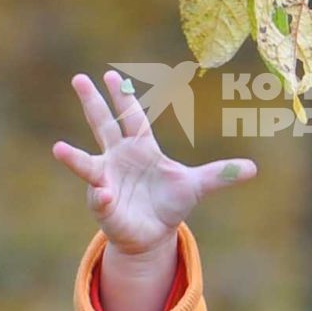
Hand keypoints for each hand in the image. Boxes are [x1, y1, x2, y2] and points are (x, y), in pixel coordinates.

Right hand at [53, 70, 256, 259]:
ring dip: (73, 158)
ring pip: (88, 165)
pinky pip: (101, 200)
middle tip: (79, 79)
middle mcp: (119, 159)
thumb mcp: (197, 187)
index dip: (124, 97)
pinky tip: (105, 196)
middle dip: (93, 104)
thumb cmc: (169, 203)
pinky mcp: (104, 206)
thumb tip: (254, 169)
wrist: (153, 235)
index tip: (112, 75)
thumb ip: (221, 175)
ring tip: (57, 149)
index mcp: (141, 148)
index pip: (132, 117)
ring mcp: (107, 181)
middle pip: (103, 126)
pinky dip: (102, 198)